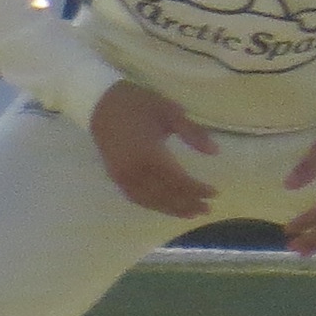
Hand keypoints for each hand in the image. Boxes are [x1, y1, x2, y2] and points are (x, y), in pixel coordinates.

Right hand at [88, 81, 218, 220]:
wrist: (100, 103)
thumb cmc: (137, 103)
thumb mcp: (169, 110)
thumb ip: (192, 132)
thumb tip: (215, 152)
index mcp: (149, 153)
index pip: (178, 180)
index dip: (197, 189)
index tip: (215, 193)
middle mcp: (134, 170)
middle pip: (166, 194)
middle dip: (188, 203)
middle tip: (208, 208)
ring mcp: (122, 175)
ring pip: (150, 200)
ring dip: (172, 208)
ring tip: (191, 212)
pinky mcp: (115, 176)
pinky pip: (136, 197)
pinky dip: (153, 205)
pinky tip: (165, 206)